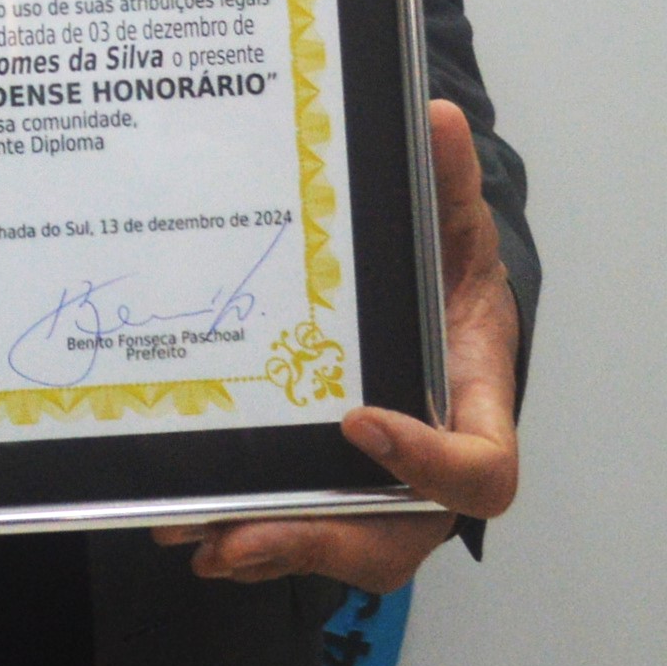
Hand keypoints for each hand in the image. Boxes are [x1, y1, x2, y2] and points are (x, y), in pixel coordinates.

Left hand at [154, 99, 520, 591]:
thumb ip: (446, 180)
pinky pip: (299, 526)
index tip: (359, 421)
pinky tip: (185, 526)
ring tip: (198, 539)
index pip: (481, 470)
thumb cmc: (449, 271)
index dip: (429, 463)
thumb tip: (434, 118)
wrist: (431, 299)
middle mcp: (430, 465)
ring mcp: (381, 484)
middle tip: (244, 533)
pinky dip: (247, 533)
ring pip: (340, 542)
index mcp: (474, 405)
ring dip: (269, 547)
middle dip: (320, 539)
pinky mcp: (331, 482)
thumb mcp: (453, 221)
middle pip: (396, 534)